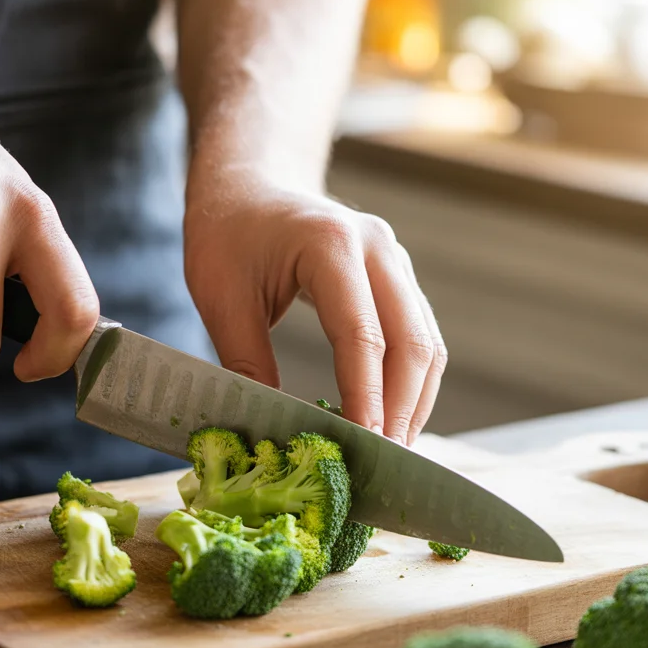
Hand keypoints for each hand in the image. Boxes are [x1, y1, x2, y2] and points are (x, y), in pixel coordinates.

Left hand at [184, 178, 446, 443]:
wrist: (250, 184)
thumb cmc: (227, 233)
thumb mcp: (221, 299)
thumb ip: (246, 363)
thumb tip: (272, 430)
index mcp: (331, 246)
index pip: (363, 336)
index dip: (366, 399)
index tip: (363, 447)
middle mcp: (377, 248)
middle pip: (413, 343)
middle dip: (401, 410)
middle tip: (383, 463)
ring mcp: (394, 261)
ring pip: (427, 343)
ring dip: (414, 402)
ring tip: (391, 452)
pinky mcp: (397, 277)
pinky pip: (419, 336)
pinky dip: (411, 383)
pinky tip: (391, 418)